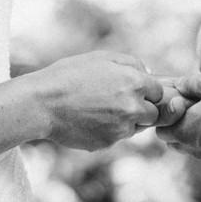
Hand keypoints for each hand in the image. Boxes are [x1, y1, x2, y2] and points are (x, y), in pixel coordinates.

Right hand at [31, 51, 163, 150]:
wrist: (42, 104)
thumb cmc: (68, 76)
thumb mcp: (100, 58)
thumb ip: (130, 63)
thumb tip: (148, 72)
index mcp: (135, 83)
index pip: (158, 92)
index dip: (147, 91)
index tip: (134, 90)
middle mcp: (133, 108)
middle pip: (153, 114)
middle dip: (142, 109)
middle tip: (119, 102)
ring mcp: (121, 128)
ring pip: (135, 128)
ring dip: (126, 121)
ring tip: (100, 110)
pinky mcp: (107, 143)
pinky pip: (116, 138)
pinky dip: (108, 130)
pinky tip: (89, 120)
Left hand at [156, 71, 200, 158]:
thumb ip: (188, 82)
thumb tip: (179, 84)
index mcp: (183, 131)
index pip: (160, 129)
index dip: (167, 114)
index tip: (180, 100)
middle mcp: (192, 147)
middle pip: (173, 139)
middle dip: (178, 123)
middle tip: (193, 105)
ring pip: (190, 144)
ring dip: (193, 130)